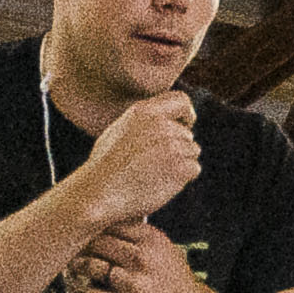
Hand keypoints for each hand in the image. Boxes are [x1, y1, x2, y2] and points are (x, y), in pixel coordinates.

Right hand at [68, 91, 202, 228]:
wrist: (99, 192)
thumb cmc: (106, 165)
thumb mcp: (120, 130)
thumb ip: (145, 122)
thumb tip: (168, 120)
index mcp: (145, 111)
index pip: (181, 100)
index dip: (186, 113)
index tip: (186, 125)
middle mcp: (162, 124)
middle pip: (187, 134)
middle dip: (177, 148)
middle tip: (155, 164)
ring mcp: (173, 145)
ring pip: (192, 151)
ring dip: (180, 163)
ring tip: (154, 173)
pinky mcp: (181, 167)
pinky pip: (194, 169)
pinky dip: (183, 177)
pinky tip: (161, 182)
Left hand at [71, 219, 219, 292]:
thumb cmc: (176, 284)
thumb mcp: (165, 250)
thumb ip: (138, 236)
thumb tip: (106, 222)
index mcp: (153, 240)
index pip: (113, 223)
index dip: (94, 225)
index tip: (84, 229)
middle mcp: (144, 259)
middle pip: (98, 242)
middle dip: (82, 245)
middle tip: (73, 248)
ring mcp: (136, 283)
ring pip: (93, 266)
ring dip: (79, 267)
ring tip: (74, 266)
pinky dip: (80, 290)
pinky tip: (77, 287)